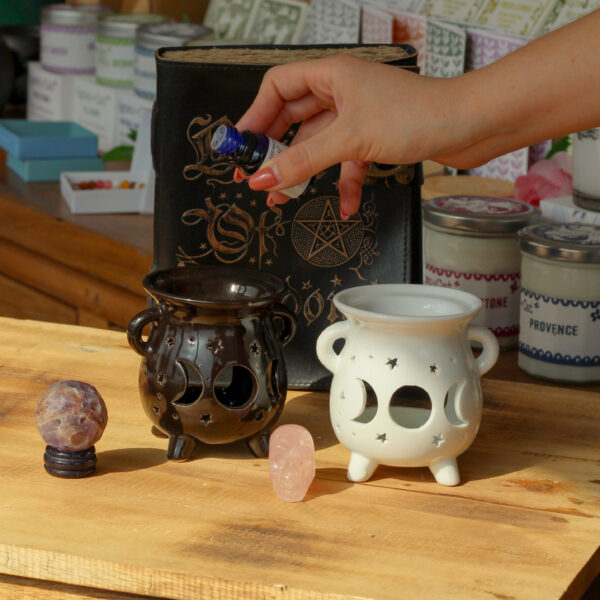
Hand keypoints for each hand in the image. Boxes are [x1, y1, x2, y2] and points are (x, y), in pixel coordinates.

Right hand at [235, 54, 474, 216]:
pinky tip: (344, 205)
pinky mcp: (374, 137)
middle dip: (275, 150)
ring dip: (303, 172)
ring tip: (284, 198)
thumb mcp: (350, 139)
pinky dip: (343, 182)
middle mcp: (341, 92)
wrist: (469, 126)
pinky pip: (346, 160)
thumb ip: (304, 159)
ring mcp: (358, 116)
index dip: (256, 116)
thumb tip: (264, 177)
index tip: (242, 146)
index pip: (277, 87)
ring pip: (318, 144)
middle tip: (256, 176)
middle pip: (293, 119)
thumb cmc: (418, 114)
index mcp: (331, 75)